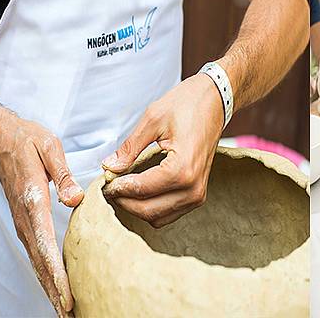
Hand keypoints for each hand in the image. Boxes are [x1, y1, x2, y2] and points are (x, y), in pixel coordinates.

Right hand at [0, 105, 82, 316]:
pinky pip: (36, 252)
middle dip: (55, 289)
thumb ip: (62, 174)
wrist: (0, 138)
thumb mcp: (49, 147)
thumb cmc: (26, 140)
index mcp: (33, 201)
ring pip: (37, 261)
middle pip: (40, 261)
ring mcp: (23, 222)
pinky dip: (46, 272)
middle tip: (69, 314)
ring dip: (50, 286)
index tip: (67, 295)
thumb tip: (75, 199)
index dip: (57, 273)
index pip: (45, 244)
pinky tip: (56, 284)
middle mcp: (26, 217)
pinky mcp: (26, 222)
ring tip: (65, 309)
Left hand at [101, 73, 223, 227]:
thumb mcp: (153, 119)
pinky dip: (151, 206)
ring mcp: (198, 194)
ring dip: (137, 206)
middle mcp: (193, 187)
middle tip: (109, 185)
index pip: (141, 190)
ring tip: (123, 187)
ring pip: (158, 217)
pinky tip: (140, 189)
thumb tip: (109, 168)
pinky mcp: (198, 195)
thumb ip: (129, 148)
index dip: (117, 187)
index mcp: (182, 168)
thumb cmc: (188, 105)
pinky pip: (169, 212)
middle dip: (124, 201)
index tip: (104, 179)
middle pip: (148, 211)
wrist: (216, 102)